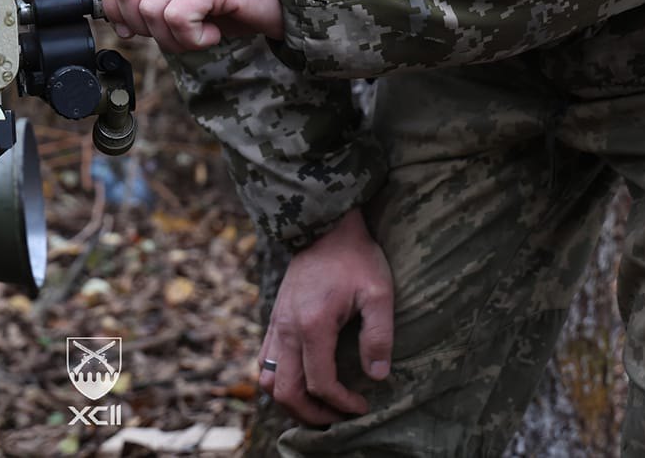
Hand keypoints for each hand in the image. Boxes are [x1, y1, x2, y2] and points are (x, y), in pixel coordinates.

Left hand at [99, 0, 281, 51]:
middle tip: (172, 32)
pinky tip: (213, 33)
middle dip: (140, 24)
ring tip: (201, 33)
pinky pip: (177, 17)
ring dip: (172, 37)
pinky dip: (191, 38)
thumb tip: (118, 22)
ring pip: (151, 8)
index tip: (132, 26)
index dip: (115, 4)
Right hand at [256, 209, 394, 423]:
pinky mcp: (274, 319)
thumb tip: (377, 376)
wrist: (325, 226)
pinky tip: (303, 382)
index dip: (342, 403)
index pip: (320, 383)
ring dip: (291, 402)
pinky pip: (265, 362)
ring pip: (269, 381)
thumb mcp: (379, 293)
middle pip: (287, 392)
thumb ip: (379, 336)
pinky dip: (280, 381)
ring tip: (319, 406)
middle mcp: (287, 328)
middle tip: (339, 417)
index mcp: (312, 325)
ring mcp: (276, 324)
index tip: (363, 405)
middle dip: (312, 414)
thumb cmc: (356, 257)